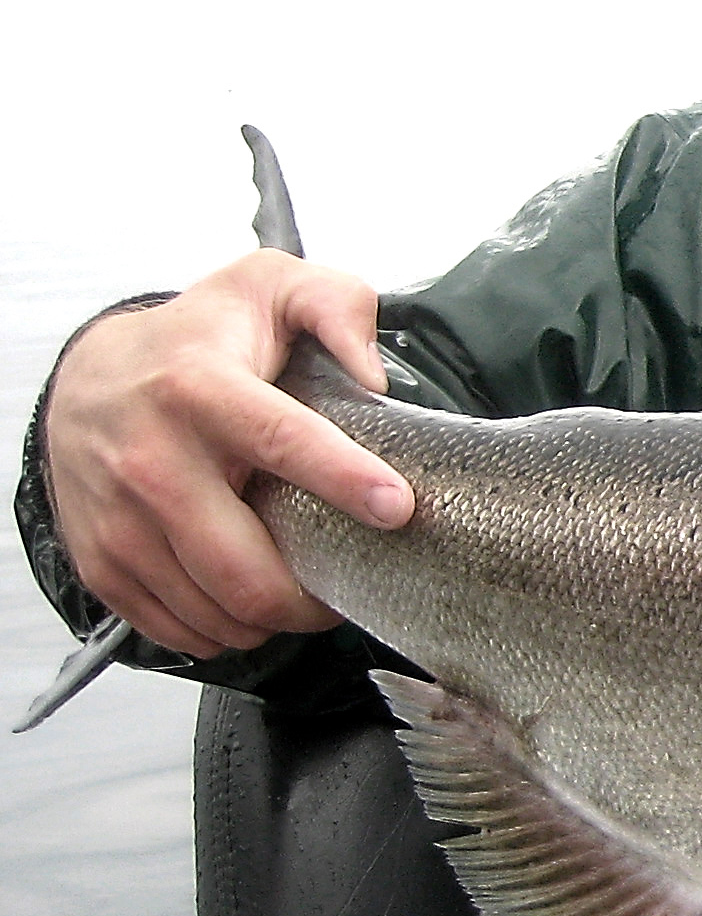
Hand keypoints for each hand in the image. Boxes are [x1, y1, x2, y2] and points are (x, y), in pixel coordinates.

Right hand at [42, 250, 408, 656]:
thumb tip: (374, 374)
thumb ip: (337, 304)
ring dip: (274, 617)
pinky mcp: (101, 559)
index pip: (277, 439)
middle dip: (313, 596)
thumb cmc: (201, 339)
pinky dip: (225, 628)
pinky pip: (176, 627)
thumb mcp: (271, 287)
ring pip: (215, 609)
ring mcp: (119, 518)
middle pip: (243, 568)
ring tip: (301, 587)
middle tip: (350, 582)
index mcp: (198, 387)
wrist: (91, 375)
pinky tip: (246, 597)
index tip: (396, 507)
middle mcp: (150, 458)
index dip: (342, 478)